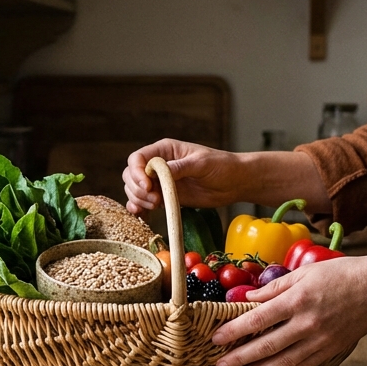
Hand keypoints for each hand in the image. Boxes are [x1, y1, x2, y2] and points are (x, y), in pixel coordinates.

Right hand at [123, 139, 247, 213]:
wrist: (235, 183)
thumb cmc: (221, 166)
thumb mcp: (201, 164)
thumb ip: (179, 167)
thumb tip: (158, 171)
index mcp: (165, 150)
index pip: (138, 159)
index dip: (137, 173)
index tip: (147, 186)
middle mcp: (158, 165)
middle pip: (131, 176)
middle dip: (138, 189)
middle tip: (155, 200)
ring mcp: (160, 182)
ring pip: (135, 190)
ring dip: (139, 200)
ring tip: (156, 206)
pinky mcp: (165, 197)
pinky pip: (145, 203)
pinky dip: (140, 209)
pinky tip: (141, 215)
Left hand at [212, 257, 366, 365]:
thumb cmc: (342, 273)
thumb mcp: (305, 272)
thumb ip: (275, 287)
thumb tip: (248, 298)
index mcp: (298, 300)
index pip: (258, 320)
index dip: (234, 331)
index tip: (216, 339)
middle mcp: (308, 323)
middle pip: (267, 346)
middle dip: (240, 358)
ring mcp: (321, 339)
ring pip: (284, 361)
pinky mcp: (332, 349)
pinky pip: (303, 365)